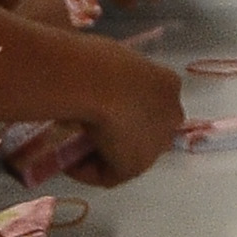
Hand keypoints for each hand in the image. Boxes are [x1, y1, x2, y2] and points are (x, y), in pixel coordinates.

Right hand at [66, 41, 188, 183]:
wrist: (96, 80)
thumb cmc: (97, 62)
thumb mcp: (107, 62)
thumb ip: (108, 80)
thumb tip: (85, 90)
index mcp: (167, 85)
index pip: (149, 104)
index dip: (123, 111)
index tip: (95, 111)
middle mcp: (170, 115)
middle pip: (143, 132)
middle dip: (115, 136)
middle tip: (81, 135)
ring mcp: (156, 143)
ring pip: (124, 154)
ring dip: (97, 154)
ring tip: (67, 150)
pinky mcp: (135, 166)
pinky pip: (107, 174)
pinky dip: (84, 171)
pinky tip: (66, 162)